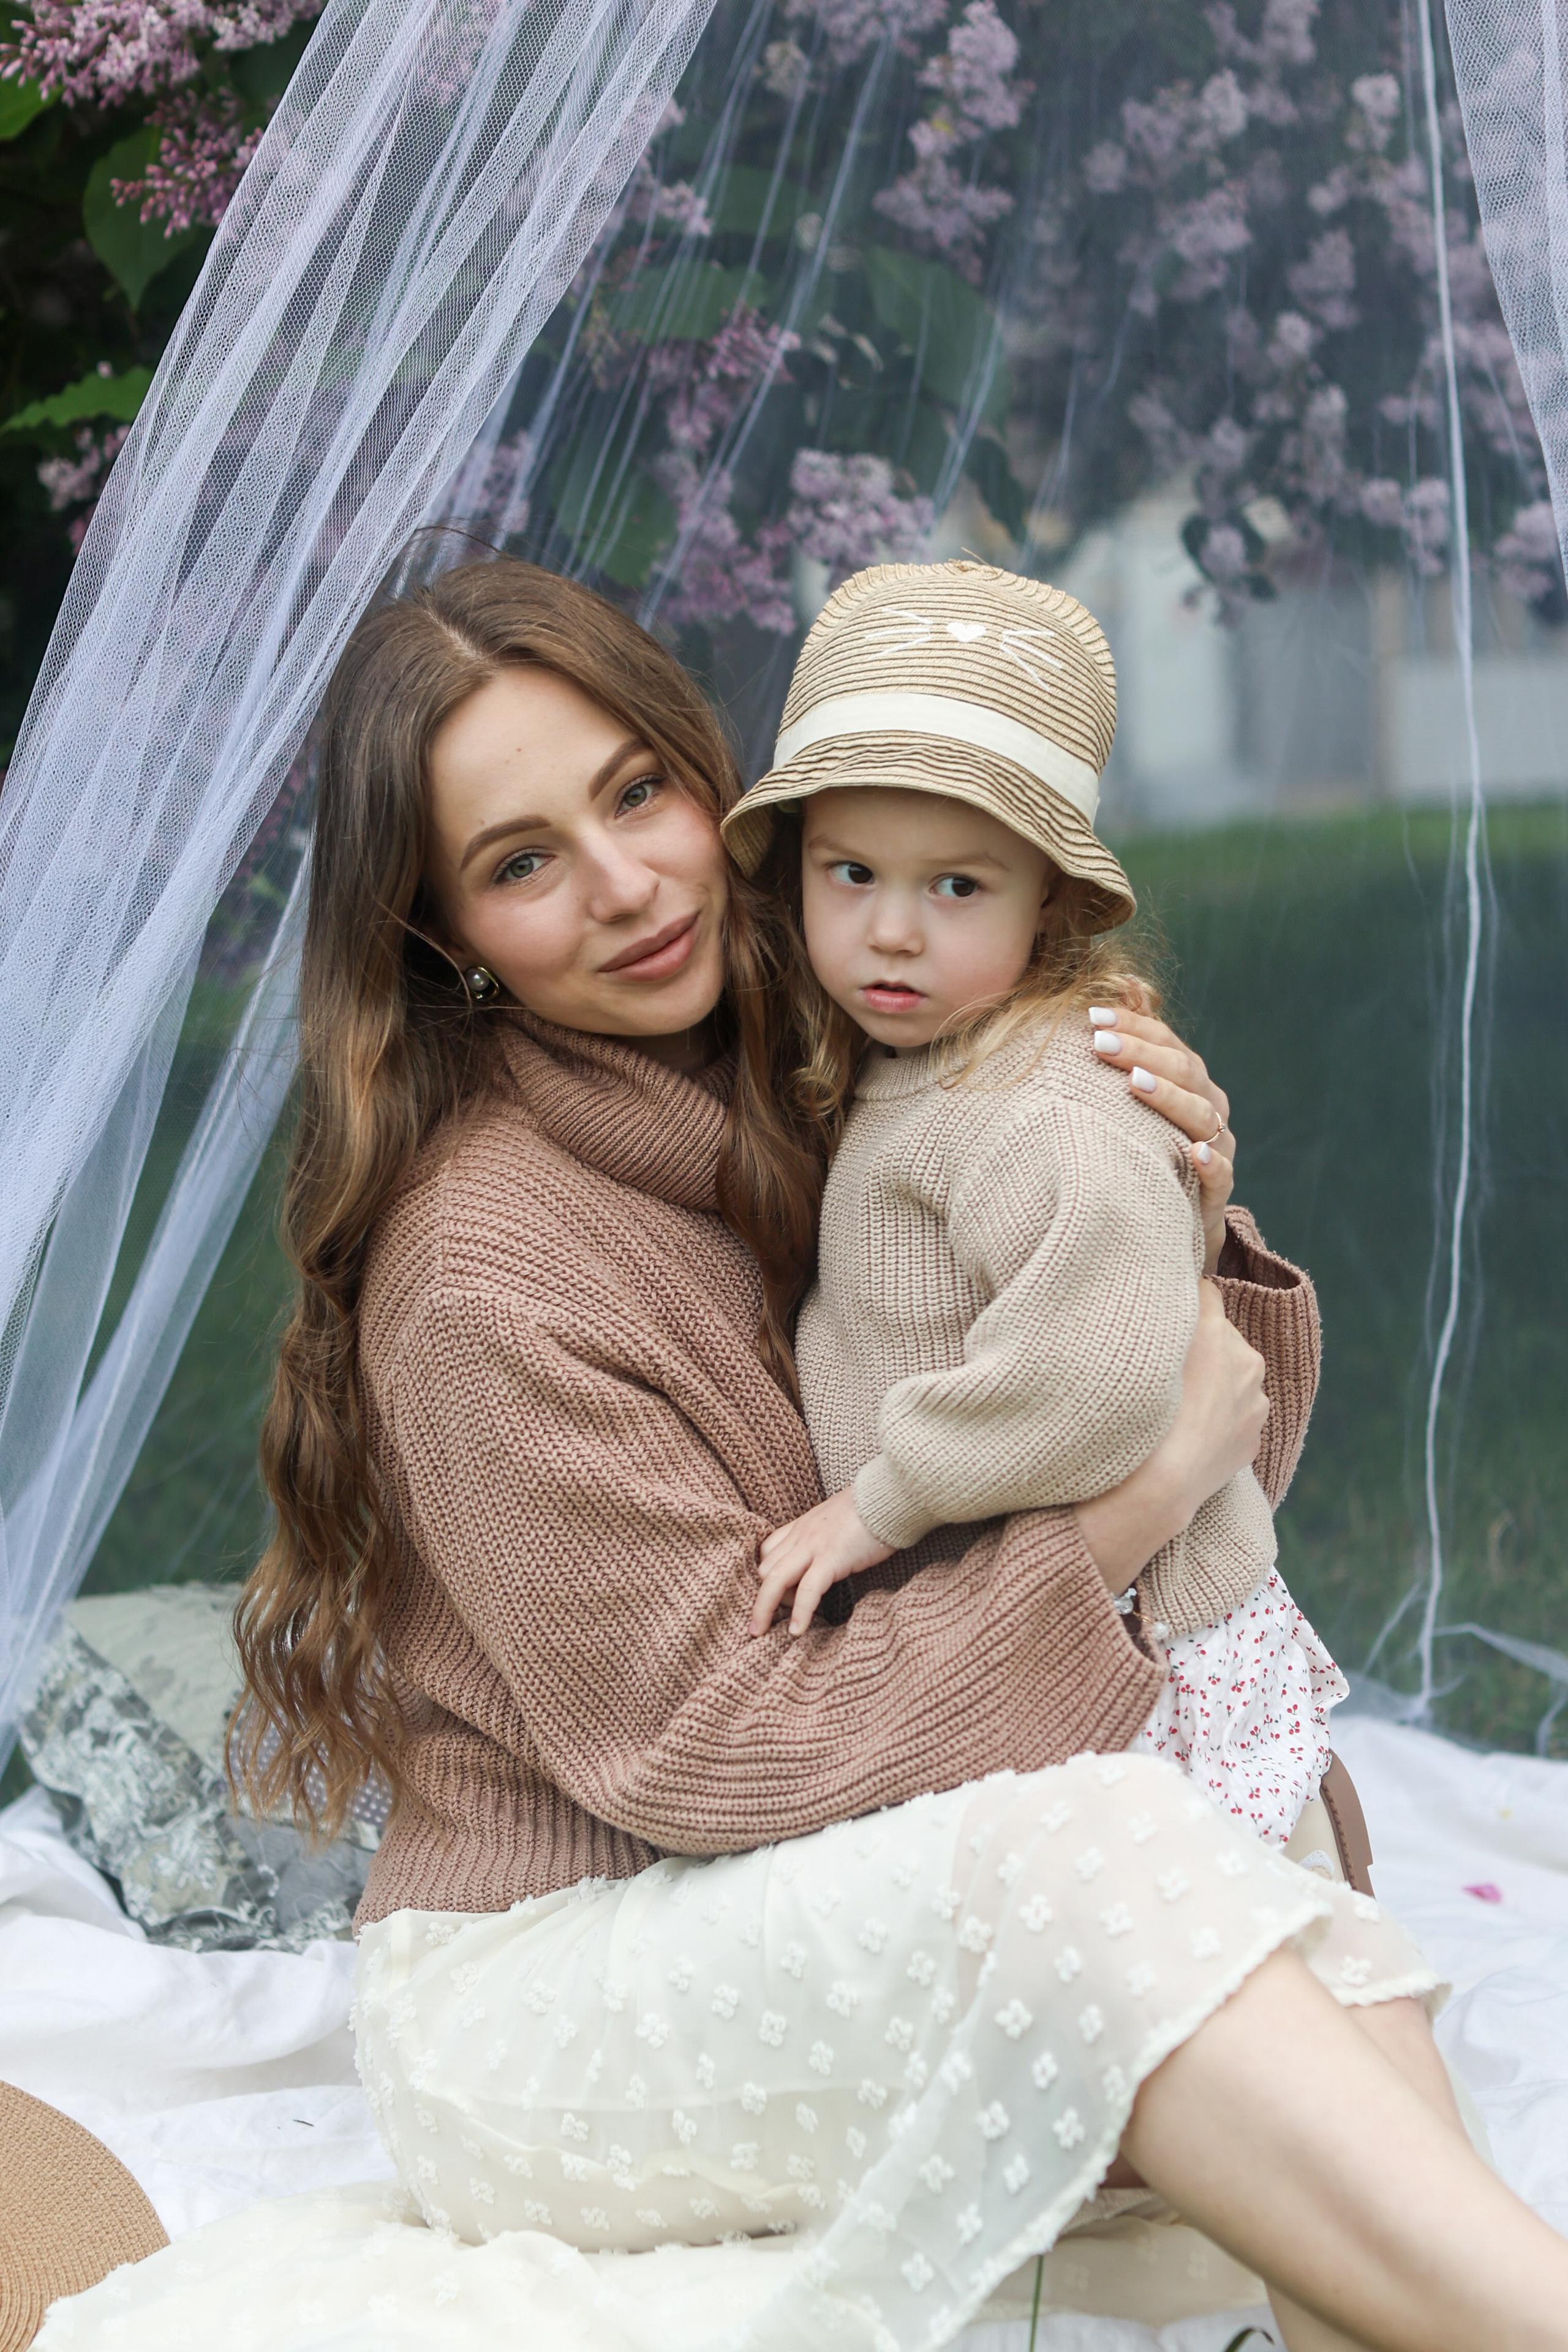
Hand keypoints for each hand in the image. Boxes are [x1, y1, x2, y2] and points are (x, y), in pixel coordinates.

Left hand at [749, 1489, 893, 1636]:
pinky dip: (800, 1612)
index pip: (767, 1551)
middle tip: (758, 1625)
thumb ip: (826, 1536)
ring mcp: (813, 1546)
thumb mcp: (838, 1519)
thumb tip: (832, 1554)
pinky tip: (797, 1631)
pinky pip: (808, 1589)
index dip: (764, 1576)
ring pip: (774, 1580)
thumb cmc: (870, 1509)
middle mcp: (801, 1535)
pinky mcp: (832, 1558)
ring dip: (765, 1609)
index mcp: (802, 1526)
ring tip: (761, 1633)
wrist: (889, 1495)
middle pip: (764, 1569)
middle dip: (759, 1599)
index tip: (771, 1598)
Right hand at [1076, 1284, 1267, 1590]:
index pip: (1206, 1294)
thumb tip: (1175, 1296)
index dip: (1185, 1302)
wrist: (1161, 1485)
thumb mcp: (1144, 1351)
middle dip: (1203, 1347)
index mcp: (1219, 1332)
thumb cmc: (1143, 1413)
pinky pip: (1235, 1417)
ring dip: (1214, 1385)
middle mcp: (1247, 1361)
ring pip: (1233, 1379)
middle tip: (1169, 1372)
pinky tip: (1191, 1435)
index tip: (1168, 1314)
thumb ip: (1163, 1317)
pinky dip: (1218, 1421)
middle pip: (1223, 1337)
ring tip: (1179, 1409)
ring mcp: (1255, 1404)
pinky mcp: (1253, 1439)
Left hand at [1087, 1001, 1233, 1274]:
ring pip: (1202, 1117)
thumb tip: (1125, 981)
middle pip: (1184, 1072)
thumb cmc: (1146, 1148)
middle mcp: (1209, 1109)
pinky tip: (1193, 1154)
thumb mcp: (1137, 1099)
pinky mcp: (1216, 1194)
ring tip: (1135, 1083)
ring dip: (1169, 1098)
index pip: (1167, 1043)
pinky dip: (1210, 1163)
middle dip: (1142, 1053)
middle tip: (1100, 1044)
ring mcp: (1218, 1149)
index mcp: (1190, 1082)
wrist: (1169, 1220)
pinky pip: (1220, 1176)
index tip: (1091, 1017)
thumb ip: (1135, 1043)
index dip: (1134, 1026)